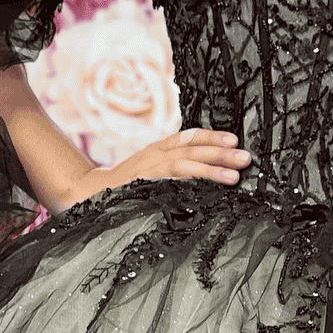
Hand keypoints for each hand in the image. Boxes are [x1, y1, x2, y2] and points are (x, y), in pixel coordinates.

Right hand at [59, 127, 251, 208]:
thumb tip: (201, 174)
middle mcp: (153, 155)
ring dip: (211, 170)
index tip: (233, 140)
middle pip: (191, 149)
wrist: (86, 194)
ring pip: (184, 165)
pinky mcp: (142, 185)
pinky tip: (206, 189)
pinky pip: (169, 182)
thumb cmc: (122, 187)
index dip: (211, 138)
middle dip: (220, 153)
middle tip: (246, 158)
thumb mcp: (147, 171)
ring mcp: (147, 170)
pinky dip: (188, 183)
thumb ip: (171, 170)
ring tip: (234, 177)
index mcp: (156, 150)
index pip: (187, 138)